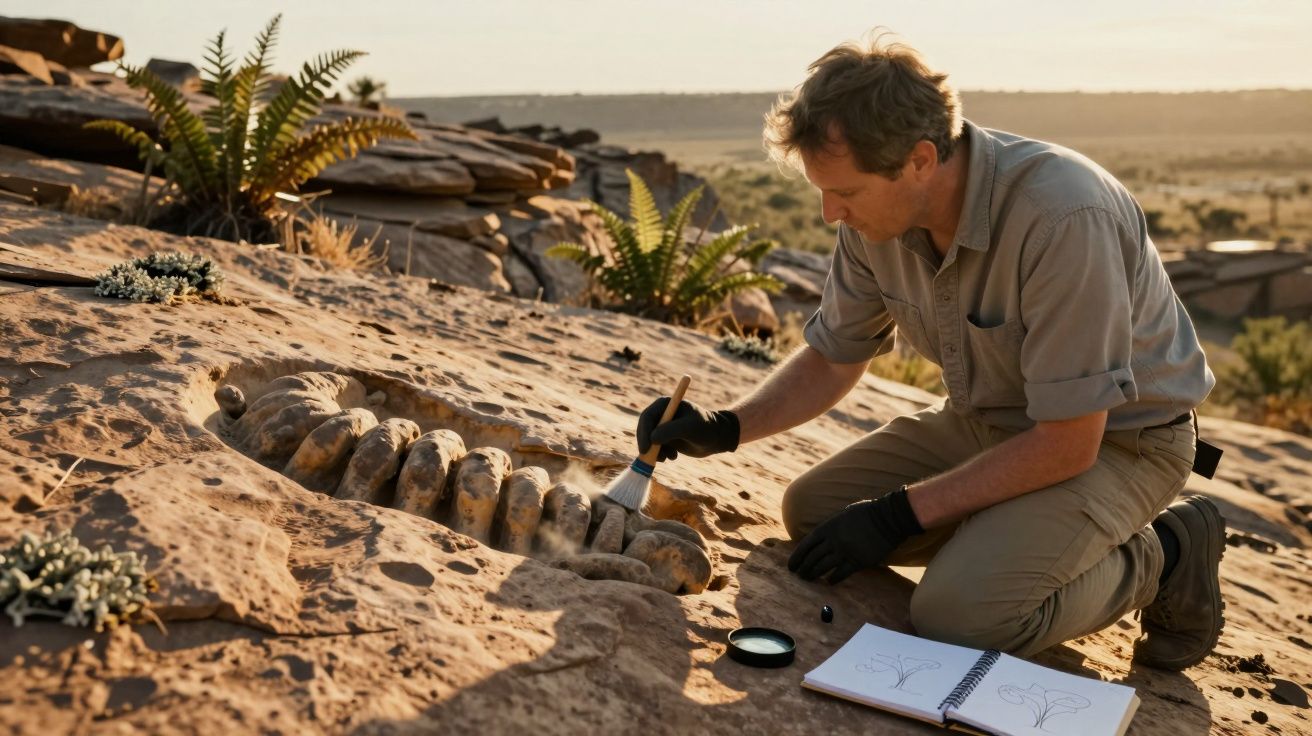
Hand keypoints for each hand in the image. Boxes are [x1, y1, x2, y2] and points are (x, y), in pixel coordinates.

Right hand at [636, 397, 739, 460]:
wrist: (718, 438)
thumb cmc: (706, 429)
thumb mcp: (689, 428)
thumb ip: (670, 431)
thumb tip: (652, 438)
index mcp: (665, 404)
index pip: (647, 417)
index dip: (644, 433)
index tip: (646, 449)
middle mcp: (662, 414)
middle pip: (644, 429)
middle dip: (647, 444)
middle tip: (650, 458)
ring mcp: (663, 426)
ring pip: (649, 440)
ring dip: (655, 451)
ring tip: (671, 457)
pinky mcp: (666, 437)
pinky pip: (655, 447)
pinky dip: (661, 454)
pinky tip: (673, 456)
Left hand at [788, 487, 923, 583]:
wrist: (888, 519)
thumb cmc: (866, 513)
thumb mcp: (843, 513)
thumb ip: (830, 526)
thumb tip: (821, 536)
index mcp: (828, 527)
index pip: (806, 545)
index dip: (796, 557)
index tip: (791, 566)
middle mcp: (833, 541)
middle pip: (812, 559)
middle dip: (803, 569)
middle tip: (799, 575)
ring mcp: (845, 552)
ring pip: (823, 567)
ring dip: (814, 575)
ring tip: (809, 579)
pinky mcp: (858, 561)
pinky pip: (841, 574)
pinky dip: (833, 579)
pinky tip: (829, 582)